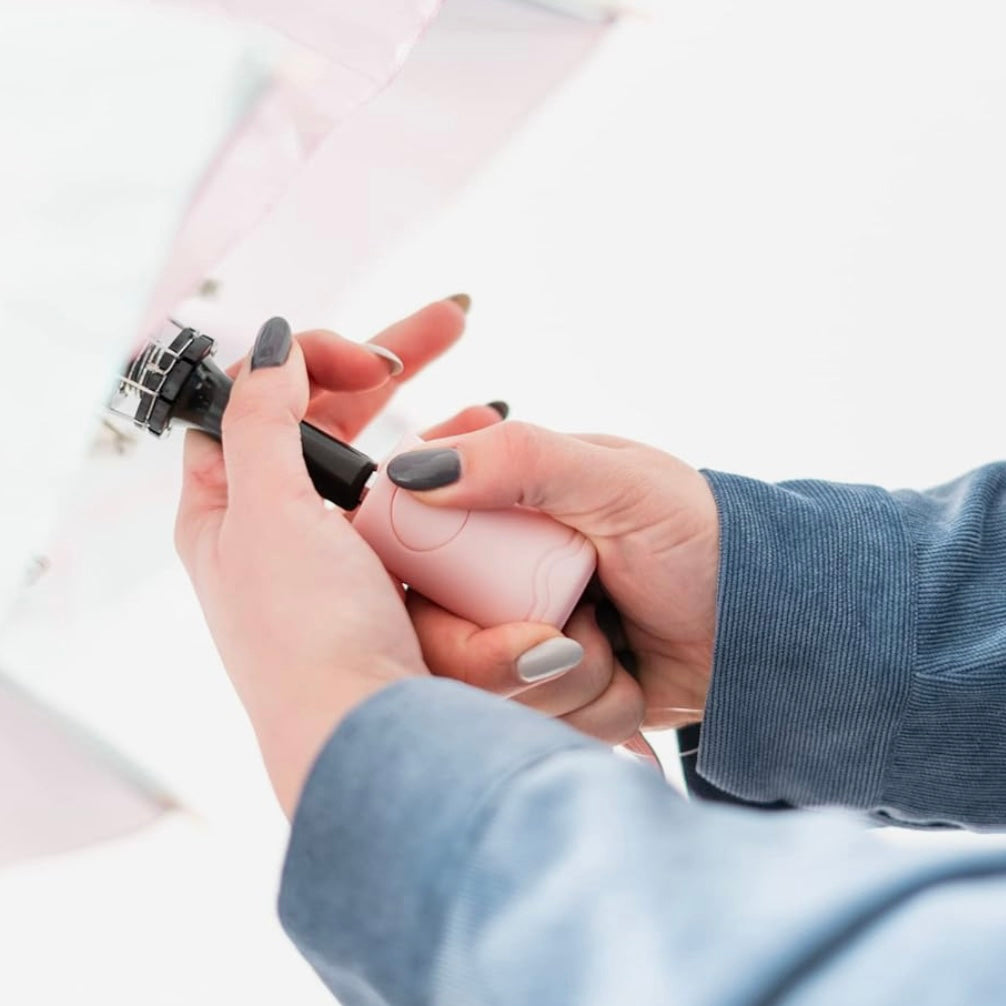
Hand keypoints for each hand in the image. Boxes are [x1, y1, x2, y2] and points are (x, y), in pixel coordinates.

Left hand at [174, 299, 503, 814]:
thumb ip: (261, 420)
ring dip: (434, 422)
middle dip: (393, 362)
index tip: (376, 359)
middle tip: (450, 321)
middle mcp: (281, 526)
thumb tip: (269, 345)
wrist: (366, 733)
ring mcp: (340, 556)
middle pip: (331, 418)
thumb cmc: (302, 636)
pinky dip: (453, 479)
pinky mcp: (393, 583)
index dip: (313, 359)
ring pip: (386, 460)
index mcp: (226, 505)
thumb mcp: (266, 513)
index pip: (259, 398)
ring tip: (487, 403)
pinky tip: (489, 463)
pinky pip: (421, 511)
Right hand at [389, 423, 718, 744]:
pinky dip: (593, 711)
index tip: (498, 607)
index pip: (411, 548)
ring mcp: (521, 635)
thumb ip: (518, 460)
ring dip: (567, 683)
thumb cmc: (699, 536)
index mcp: (500, 510)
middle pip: (435, 637)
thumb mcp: (615, 481)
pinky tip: (628, 678)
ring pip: (485, 691)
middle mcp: (497, 576)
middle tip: (570, 642)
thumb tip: (412, 473)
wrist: (763, 627)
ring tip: (617, 644)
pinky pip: (534, 723)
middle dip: (509, 657)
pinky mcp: (550, 691)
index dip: (430, 592)